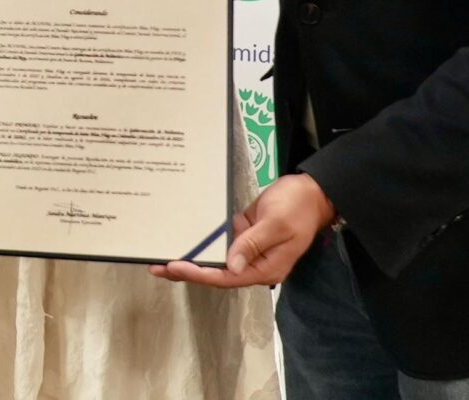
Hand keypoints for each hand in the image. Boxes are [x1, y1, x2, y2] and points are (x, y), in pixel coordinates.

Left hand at [148, 173, 334, 288]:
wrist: (312, 191)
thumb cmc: (297, 207)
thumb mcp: (276, 224)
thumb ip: (253, 244)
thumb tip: (231, 265)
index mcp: (265, 268)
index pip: (226, 277)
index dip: (199, 273)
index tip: (176, 267)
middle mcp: (254, 263)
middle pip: (216, 272)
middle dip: (187, 270)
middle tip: (156, 266)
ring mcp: (248, 249)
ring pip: (215, 259)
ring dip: (191, 257)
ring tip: (161, 256)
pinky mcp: (243, 234)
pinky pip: (219, 241)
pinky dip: (202, 242)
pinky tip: (182, 238)